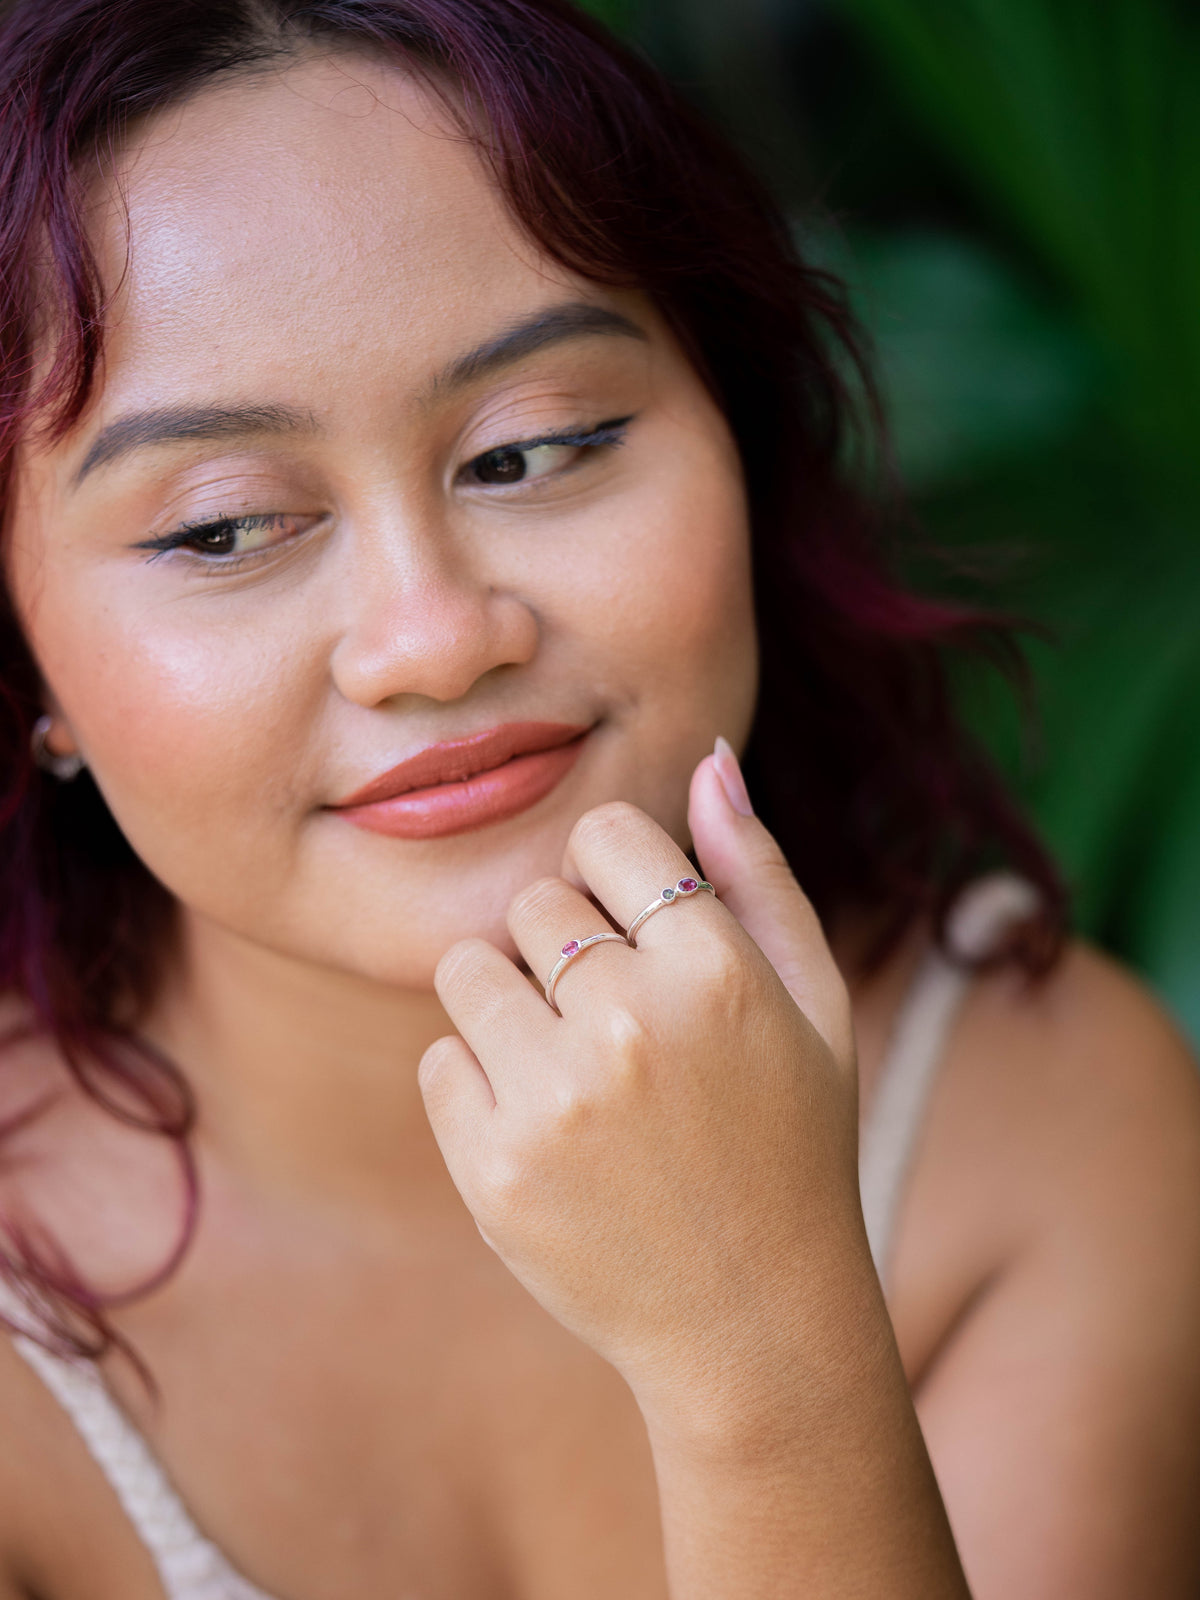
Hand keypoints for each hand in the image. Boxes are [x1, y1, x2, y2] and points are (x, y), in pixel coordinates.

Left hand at [419, 741, 868, 1444]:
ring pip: (468, 969)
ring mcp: (553, 1102)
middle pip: (534, 902)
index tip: (635, 929)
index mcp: (718, 972)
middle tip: (615, 1020)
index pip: (604, 835)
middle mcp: (631, 1026)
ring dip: (510, 1002)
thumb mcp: (814, 1002)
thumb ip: (758, 873)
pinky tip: (546, 1127)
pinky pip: (442, 1057)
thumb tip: (707, 759)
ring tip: (574, 1066)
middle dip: (565, 944)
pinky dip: (479, 1079)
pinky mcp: (491, 1169)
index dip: (615, 876)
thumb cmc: (791, 1142)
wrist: (752, 1319)